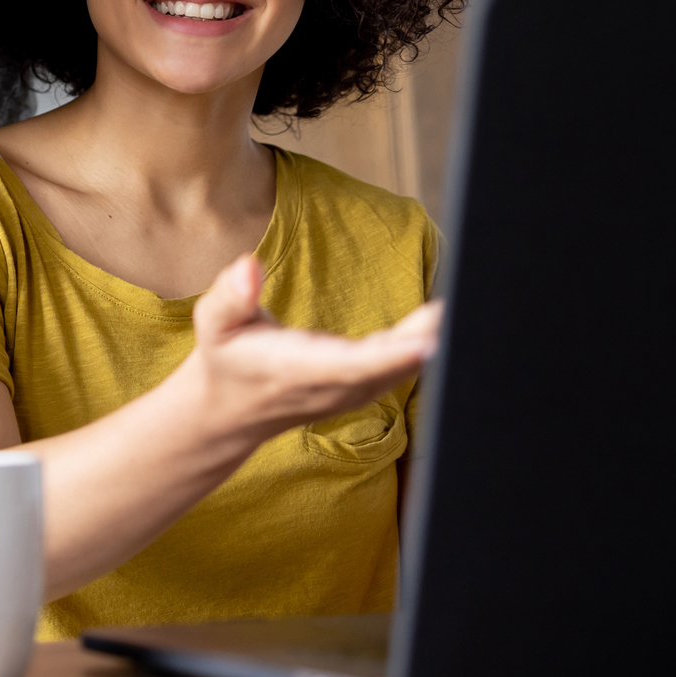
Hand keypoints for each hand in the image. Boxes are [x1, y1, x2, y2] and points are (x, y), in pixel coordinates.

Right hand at [180, 254, 438, 449]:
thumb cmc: (226, 358)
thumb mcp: (213, 322)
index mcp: (297, 370)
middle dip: (429, 339)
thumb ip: (231, 294)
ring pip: (404, 369)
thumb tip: (248, 265)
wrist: (231, 410)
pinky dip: (427, 345)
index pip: (351, 365)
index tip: (427, 342)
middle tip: (460, 303)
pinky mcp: (364, 387)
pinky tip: (444, 318)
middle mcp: (333, 386)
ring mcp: (352, 391)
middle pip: (391, 367)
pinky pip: (403, 367)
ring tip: (461, 301)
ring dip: (434, 341)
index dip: (390, 356)